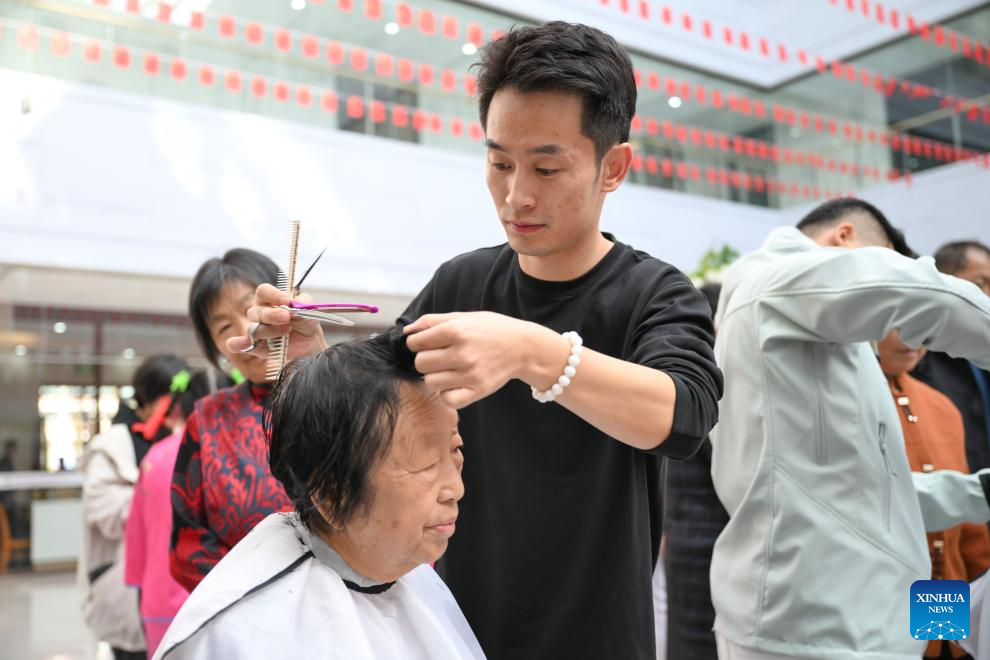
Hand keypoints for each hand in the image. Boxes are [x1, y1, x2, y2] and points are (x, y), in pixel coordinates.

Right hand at [226, 283, 327, 360]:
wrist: (310, 344)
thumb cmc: (306, 323)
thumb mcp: (310, 310)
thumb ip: (304, 303)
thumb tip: (295, 302)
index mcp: (270, 299)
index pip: (263, 291)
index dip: (273, 295)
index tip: (287, 301)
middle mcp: (259, 313)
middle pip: (256, 310)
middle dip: (272, 315)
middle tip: (286, 317)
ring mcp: (255, 329)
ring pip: (253, 328)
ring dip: (269, 331)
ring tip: (286, 331)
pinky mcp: (254, 346)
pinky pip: (238, 345)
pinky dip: (238, 344)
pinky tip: (245, 343)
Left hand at [404, 312, 560, 407]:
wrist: (523, 347)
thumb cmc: (491, 330)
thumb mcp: (464, 317)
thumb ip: (432, 321)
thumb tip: (407, 331)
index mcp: (456, 331)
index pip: (416, 343)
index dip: (417, 343)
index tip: (427, 344)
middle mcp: (462, 353)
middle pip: (420, 363)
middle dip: (426, 360)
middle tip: (440, 357)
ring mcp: (470, 374)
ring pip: (431, 382)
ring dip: (436, 376)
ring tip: (449, 369)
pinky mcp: (478, 391)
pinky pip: (447, 399)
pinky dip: (447, 393)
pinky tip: (455, 383)